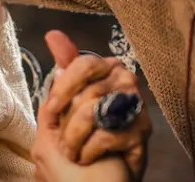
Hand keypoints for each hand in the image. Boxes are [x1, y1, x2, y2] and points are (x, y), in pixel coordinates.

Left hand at [36, 31, 150, 179]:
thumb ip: (61, 75)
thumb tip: (54, 35)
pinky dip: (89, 151)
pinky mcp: (142, 132)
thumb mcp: (59, 111)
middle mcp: (124, 83)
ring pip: (96, 110)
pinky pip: (107, 133)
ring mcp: (136, 107)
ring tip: (73, 152)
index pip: (85, 63)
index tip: (52, 108)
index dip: (65, 87)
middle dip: (67, 122)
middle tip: (63, 141)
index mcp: (104, 73)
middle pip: (89, 89)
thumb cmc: (76, 149)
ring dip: (75, 138)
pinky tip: (89, 159)